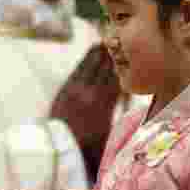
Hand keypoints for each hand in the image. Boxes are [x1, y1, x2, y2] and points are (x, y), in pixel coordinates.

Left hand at [50, 45, 121, 176]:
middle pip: (104, 68)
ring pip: (90, 65)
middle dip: (113, 54)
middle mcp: (91, 92)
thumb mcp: (109, 135)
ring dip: (98, 52)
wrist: (58, 150)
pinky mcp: (65, 89)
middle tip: (121, 40)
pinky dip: (86, 59)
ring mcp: (76, 89)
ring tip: (105, 41)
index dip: (124, 65)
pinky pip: (78, 70)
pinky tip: (91, 52)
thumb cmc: (86, 148)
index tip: (131, 53)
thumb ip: (119, 119)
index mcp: (104, 103)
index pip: (117, 78)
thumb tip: (131, 110)